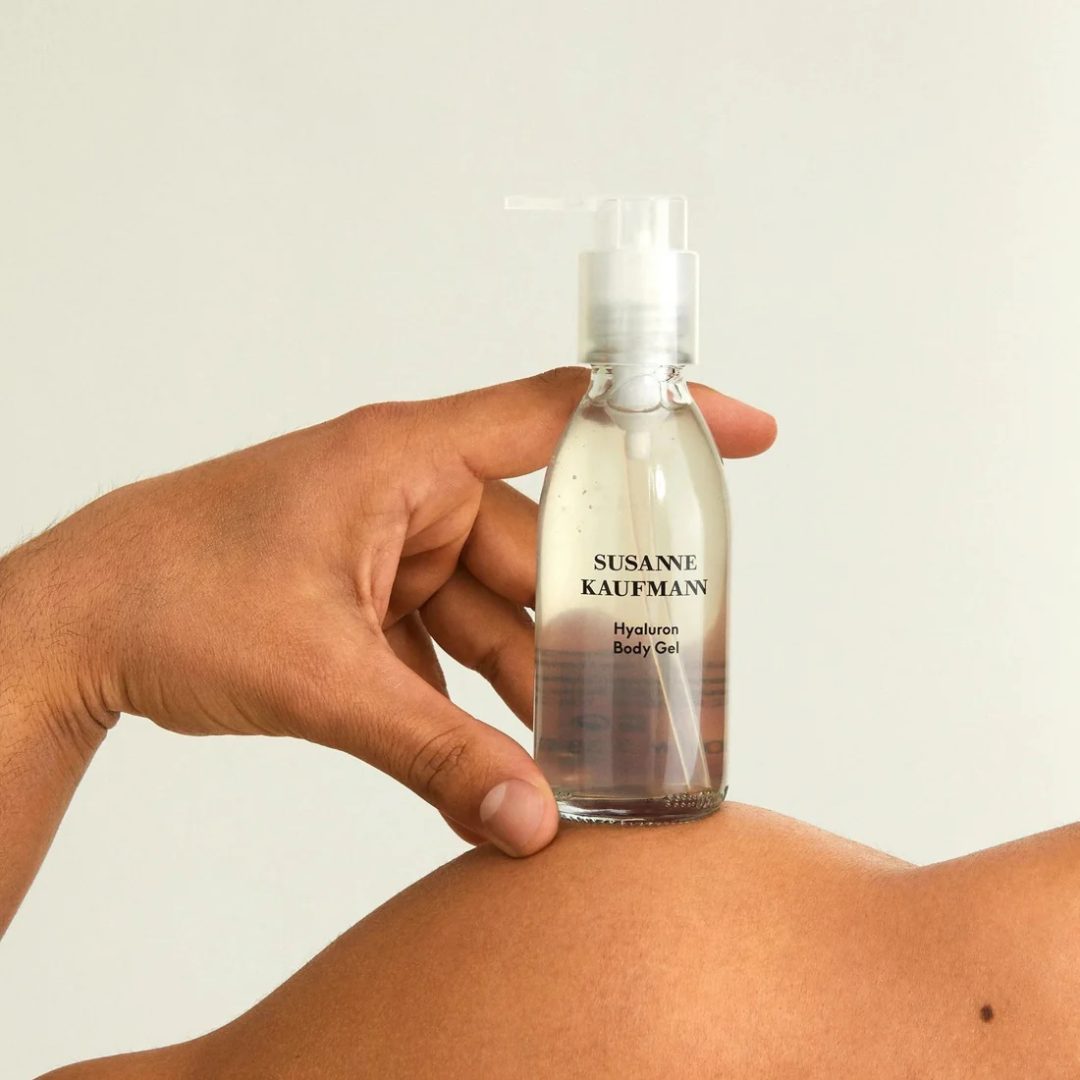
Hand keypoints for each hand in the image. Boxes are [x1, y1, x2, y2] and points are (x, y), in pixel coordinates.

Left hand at [2, 368, 775, 856]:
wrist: (77, 623)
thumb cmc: (175, 594)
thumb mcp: (325, 676)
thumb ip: (435, 754)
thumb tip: (531, 822)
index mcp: (406, 459)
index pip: (558, 418)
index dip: (657, 423)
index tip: (743, 433)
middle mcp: (409, 491)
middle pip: (537, 555)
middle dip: (583, 632)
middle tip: (647, 699)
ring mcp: (388, 545)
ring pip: (494, 610)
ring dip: (525, 681)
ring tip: (574, 750)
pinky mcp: (366, 595)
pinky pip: (447, 642)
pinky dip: (470, 696)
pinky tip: (498, 755)